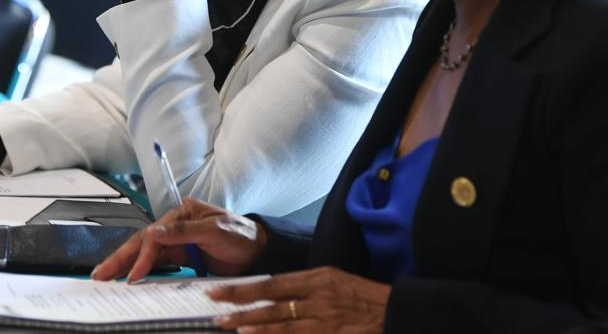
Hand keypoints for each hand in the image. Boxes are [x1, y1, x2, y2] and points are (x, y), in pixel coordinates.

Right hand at [91, 198, 265, 282]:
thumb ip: (185, 231)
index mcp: (182, 213)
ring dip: (127, 266)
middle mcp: (176, 226)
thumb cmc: (242, 235)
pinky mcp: (183, 258)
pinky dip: (143, 272)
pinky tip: (129, 279)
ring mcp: (178, 243)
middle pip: (143, 243)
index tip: (135, 275)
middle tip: (101, 274)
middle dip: (121, 259)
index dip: (142, 255)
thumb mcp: (216, 230)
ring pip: (146, 255)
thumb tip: (155, 231)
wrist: (260, 251)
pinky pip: (158, 265)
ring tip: (106, 277)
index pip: (154, 235)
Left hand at [207, 267, 390, 333]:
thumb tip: (270, 292)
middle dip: (241, 309)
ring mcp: (323, 320)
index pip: (270, 283)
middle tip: (217, 314)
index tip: (219, 292)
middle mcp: (316, 297)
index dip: (242, 290)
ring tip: (232, 328)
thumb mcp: (331, 278)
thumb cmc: (358, 293)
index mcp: (315, 278)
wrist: (391, 310)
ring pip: (282, 326)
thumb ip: (302, 285)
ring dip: (255, 328)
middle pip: (271, 304)